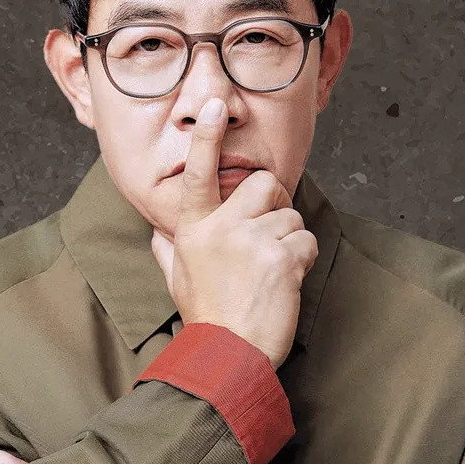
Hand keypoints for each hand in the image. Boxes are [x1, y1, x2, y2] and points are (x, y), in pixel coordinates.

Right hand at [150, 98, 316, 369]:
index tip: (214, 108)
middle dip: (275, 205)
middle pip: (264, 184)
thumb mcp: (176, 279)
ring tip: (271, 272)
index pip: (197, 173)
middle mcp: (222, 228)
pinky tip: (285, 282)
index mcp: (193, 228)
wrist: (229, 356)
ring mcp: (253, 241)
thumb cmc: (206, 317)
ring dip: (289, 241)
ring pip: (291, 216)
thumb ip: (169, 249)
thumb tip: (158, 233)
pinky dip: (303, 260)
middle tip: (268, 235)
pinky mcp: (282, 259)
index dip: (206, 139)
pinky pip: (306, 241)